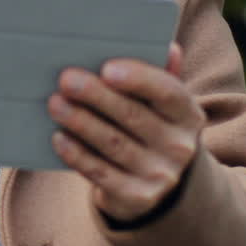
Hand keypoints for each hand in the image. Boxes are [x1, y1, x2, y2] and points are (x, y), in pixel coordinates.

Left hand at [48, 43, 205, 222]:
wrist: (155, 184)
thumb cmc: (150, 128)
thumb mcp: (161, 105)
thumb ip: (161, 76)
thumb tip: (168, 48)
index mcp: (189, 116)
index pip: (169, 93)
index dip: (139, 79)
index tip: (107, 68)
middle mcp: (180, 147)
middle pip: (133, 116)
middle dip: (97, 96)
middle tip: (66, 79)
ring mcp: (160, 175)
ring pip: (113, 144)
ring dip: (81, 122)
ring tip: (55, 103)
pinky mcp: (136, 196)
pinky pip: (101, 173)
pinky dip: (77, 155)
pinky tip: (58, 137)